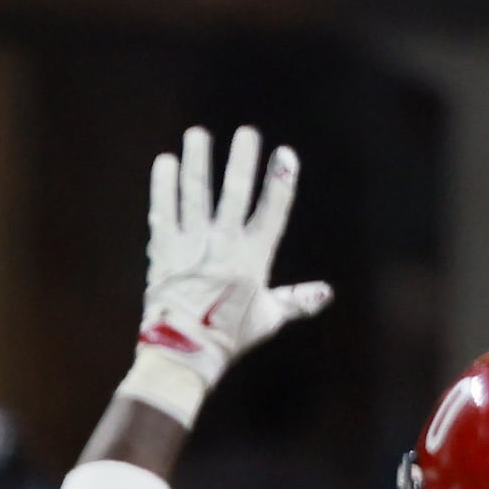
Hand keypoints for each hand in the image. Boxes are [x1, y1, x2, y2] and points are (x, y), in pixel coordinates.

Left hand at [127, 126, 332, 421]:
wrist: (181, 355)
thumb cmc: (227, 338)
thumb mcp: (267, 318)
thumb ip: (297, 300)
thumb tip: (326, 294)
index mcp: (252, 259)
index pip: (271, 212)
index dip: (280, 182)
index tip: (285, 154)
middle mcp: (222, 248)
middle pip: (233, 195)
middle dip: (240, 162)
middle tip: (246, 133)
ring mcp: (191, 248)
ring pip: (194, 197)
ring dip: (196, 163)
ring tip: (196, 134)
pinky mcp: (163, 253)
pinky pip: (163, 213)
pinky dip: (162, 188)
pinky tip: (163, 162)